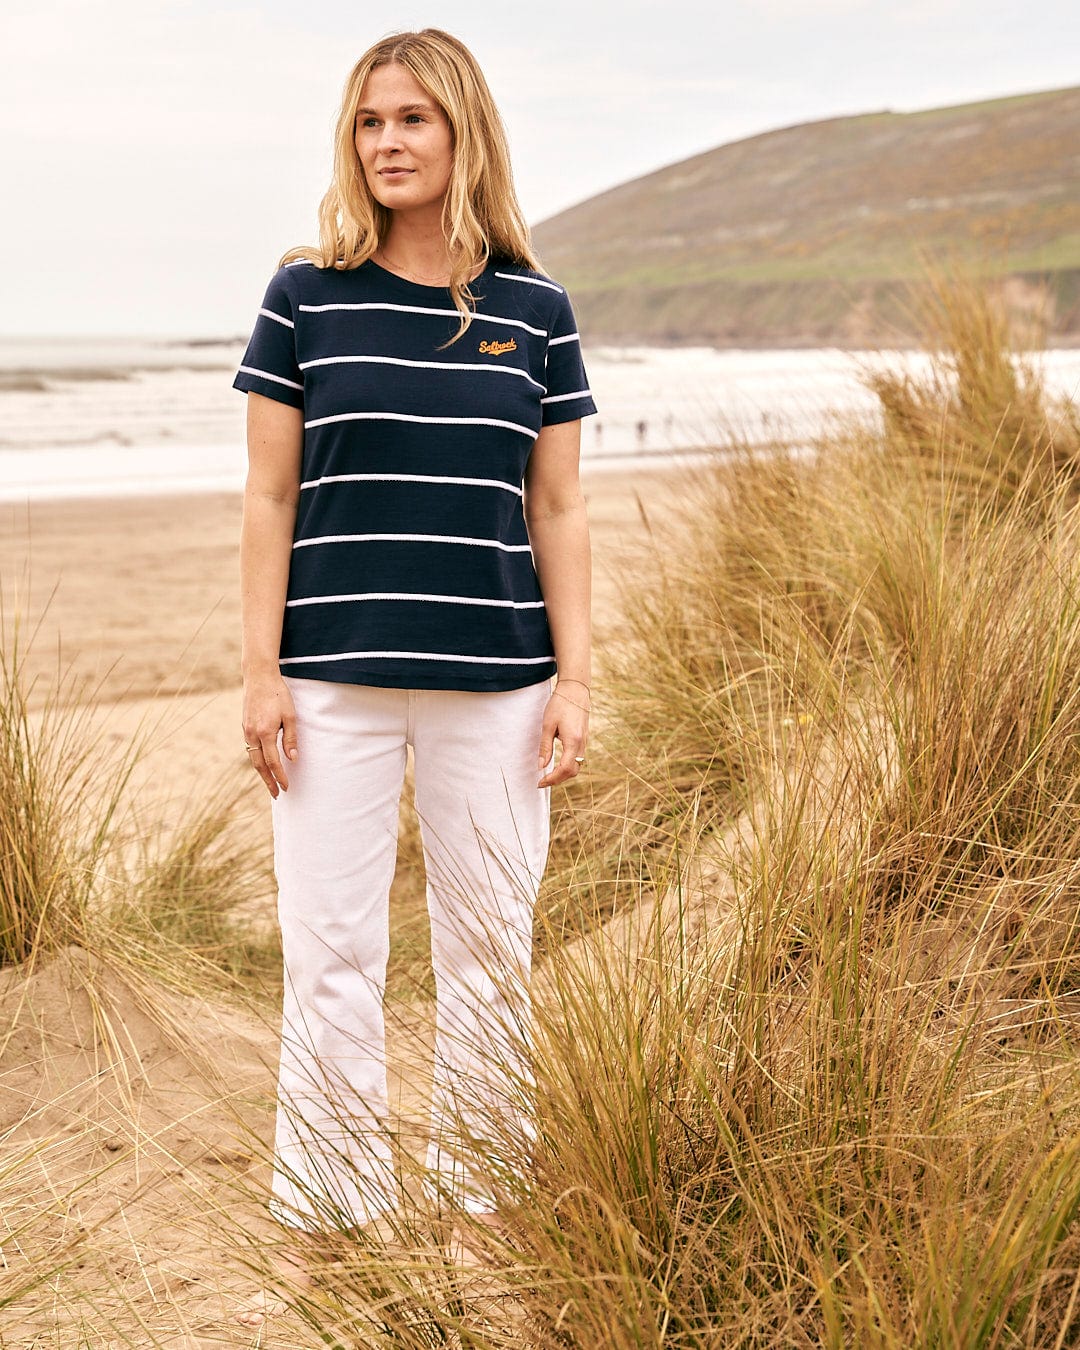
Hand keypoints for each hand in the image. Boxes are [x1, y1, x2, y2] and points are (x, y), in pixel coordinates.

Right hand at [242, 673, 297, 797]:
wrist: (259, 677)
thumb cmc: (278, 694)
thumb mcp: (290, 715)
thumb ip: (290, 738)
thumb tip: (293, 759)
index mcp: (265, 733)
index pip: (273, 762)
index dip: (280, 776)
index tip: (286, 787)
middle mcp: (252, 734)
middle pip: (259, 765)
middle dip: (268, 781)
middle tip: (276, 794)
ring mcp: (246, 730)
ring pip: (252, 758)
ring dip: (261, 772)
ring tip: (269, 783)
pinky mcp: (245, 726)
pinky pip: (250, 748)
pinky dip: (256, 760)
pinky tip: (262, 764)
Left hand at [537, 686, 588, 787]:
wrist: (575, 690)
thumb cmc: (560, 704)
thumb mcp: (548, 725)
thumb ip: (545, 747)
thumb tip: (541, 766)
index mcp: (573, 741)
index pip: (565, 769)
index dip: (553, 779)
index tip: (540, 782)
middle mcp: (582, 744)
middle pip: (573, 771)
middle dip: (558, 779)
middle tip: (543, 781)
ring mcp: (584, 741)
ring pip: (577, 765)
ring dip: (563, 773)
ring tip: (548, 774)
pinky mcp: (583, 738)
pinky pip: (577, 758)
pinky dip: (568, 765)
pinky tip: (557, 763)